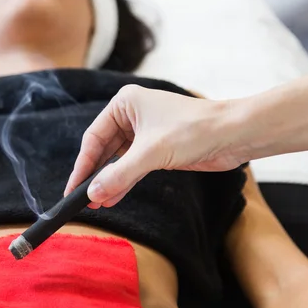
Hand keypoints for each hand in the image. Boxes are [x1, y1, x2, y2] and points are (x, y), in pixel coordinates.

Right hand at [65, 84, 245, 207]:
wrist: (235, 134)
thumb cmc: (195, 130)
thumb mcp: (151, 153)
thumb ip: (119, 175)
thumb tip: (93, 194)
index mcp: (125, 103)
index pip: (93, 138)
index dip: (83, 165)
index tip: (72, 188)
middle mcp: (132, 115)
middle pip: (104, 150)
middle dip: (95, 176)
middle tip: (82, 199)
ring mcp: (145, 132)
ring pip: (118, 160)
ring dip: (109, 182)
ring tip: (96, 204)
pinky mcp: (157, 148)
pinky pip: (133, 167)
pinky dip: (124, 182)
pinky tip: (113, 198)